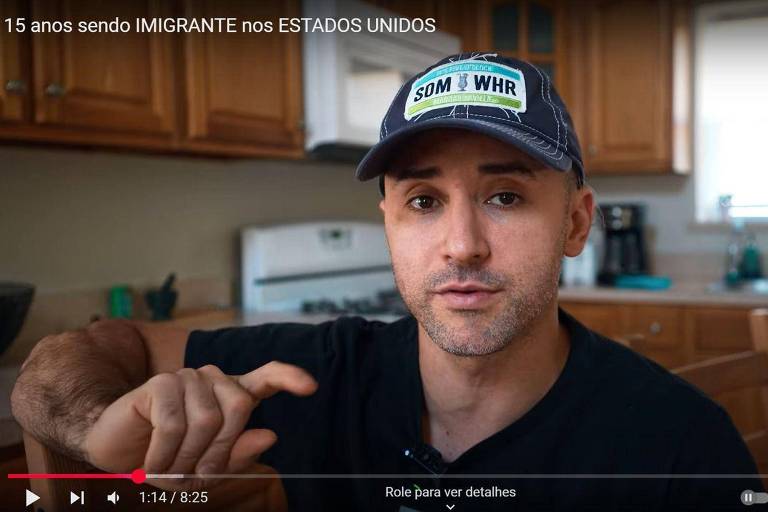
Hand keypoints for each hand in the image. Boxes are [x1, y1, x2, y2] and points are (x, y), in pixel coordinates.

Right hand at [82, 362, 317, 489]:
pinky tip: (152, 465)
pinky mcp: (161, 384)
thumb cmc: (169, 458)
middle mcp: (213, 379)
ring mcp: (187, 377)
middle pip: (240, 408)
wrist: (118, 453)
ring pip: (207, 420)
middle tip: (195, 474)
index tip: (311, 387)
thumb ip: (238, 453)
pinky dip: (163, 456)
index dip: (289, 378)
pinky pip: (174, 424)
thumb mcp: (207, 467)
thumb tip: (269, 436)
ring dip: (186, 459)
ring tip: (168, 470)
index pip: (266, 377)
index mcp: (231, 394)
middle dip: (219, 450)